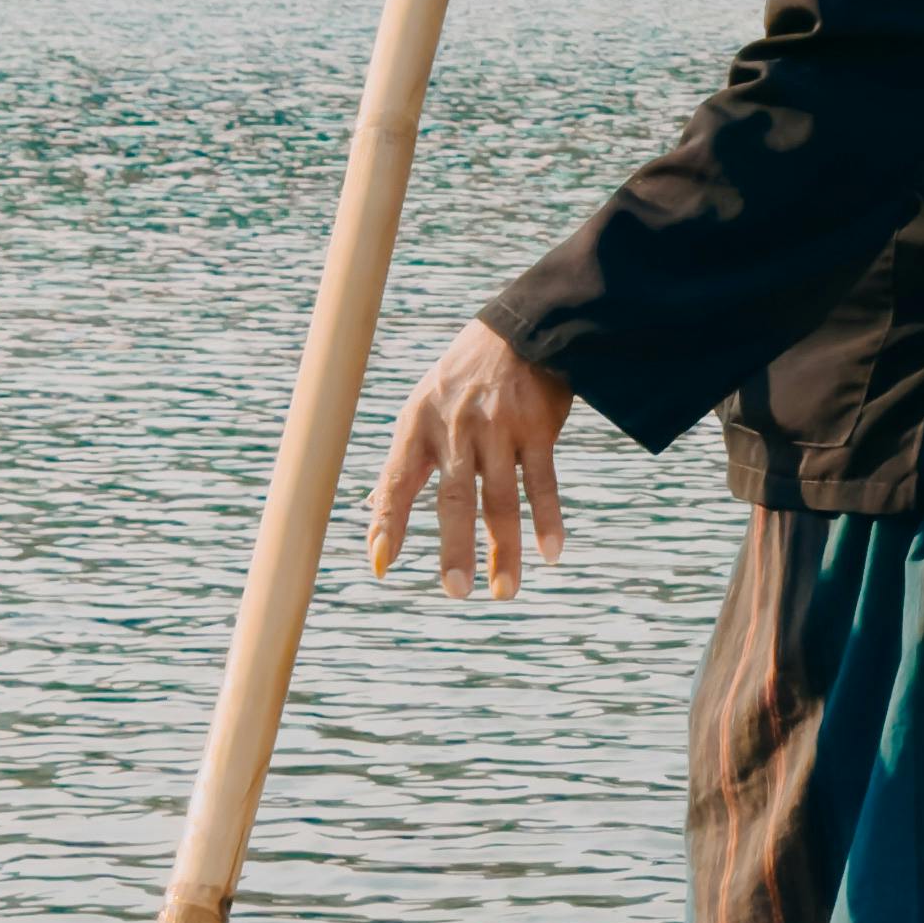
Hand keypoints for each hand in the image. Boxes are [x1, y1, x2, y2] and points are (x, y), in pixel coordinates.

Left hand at [372, 320, 578, 594]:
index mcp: (418, 425)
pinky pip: (541, 482)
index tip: (381, 564)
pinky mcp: (538, 427)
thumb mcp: (422, 410)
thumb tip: (372, 517)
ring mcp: (499, 428)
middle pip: (455, 499)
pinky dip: (547, 520)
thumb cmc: (462, 381)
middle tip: (457, 593)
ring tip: (506, 592)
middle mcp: (456, 428)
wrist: (520, 330)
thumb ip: (404, 466)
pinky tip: (551, 552)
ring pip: (501, 499)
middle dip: (456, 549)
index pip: (397, 481)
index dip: (388, 523)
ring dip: (506, 550)